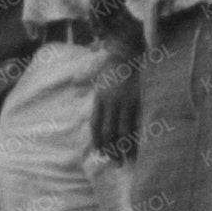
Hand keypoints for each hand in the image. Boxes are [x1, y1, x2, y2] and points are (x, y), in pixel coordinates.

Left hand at [87, 32, 144, 164]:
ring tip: (125, 160)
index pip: (95, 124)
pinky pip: (135, 125)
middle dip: (110, 149)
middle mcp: (109, 101)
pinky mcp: (137, 101)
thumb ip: (86, 76)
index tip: (101, 152)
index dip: (98, 140)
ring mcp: (123, 102)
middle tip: (114, 162)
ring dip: (122, 149)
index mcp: (100, 96)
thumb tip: (74, 80)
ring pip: (120, 132)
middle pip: (107, 131)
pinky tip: (137, 149)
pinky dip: (135, 139)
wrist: (133, 48)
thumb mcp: (98, 68)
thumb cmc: (117, 59)